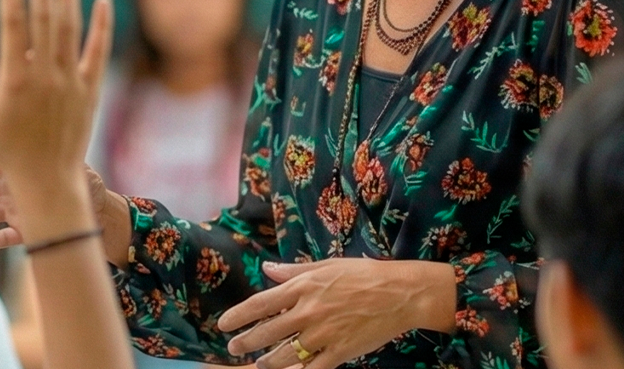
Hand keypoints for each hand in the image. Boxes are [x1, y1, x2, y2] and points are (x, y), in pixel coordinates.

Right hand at [0, 0, 112, 230]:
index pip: (13, 23)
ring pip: (71, 29)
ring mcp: (71, 82)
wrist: (47, 180)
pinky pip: (98, 52)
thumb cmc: (7, 147)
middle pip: (44, 17)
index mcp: (15, 78)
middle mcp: (45, 75)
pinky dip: (101, 26)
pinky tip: (102, 1)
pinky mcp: (91, 91)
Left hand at [220, 258, 456, 368]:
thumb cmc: (363, 274)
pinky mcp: (340, 351)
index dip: (238, 316)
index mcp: (303, 287)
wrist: (400, 293)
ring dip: (268, 361)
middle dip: (247, 342)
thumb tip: (266, 269)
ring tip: (258, 363)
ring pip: (286, 354)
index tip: (223, 325)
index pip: (261, 304)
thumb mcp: (325, 265)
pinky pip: (313, 368)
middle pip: (268, 332)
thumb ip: (292, 271)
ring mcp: (324, 334)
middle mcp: (308, 311)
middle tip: (234, 348)